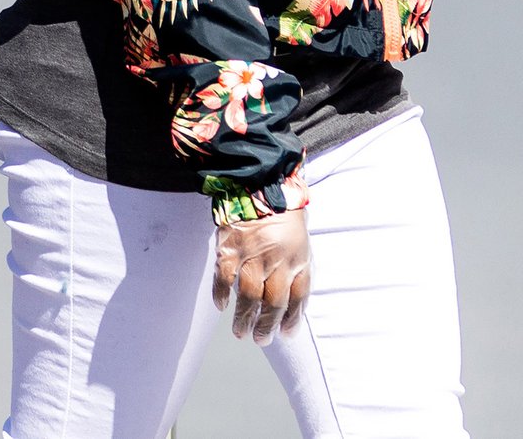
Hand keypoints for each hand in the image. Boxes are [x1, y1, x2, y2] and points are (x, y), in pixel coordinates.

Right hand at [212, 208, 310, 342]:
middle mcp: (277, 260)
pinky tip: (221, 306)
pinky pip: (224, 278)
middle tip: (260, 340)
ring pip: (249, 298)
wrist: (260, 182)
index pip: (297, 297)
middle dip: (267, 327)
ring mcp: (252, 255)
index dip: (292, 319)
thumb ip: (297, 268)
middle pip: (273, 303)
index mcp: (297, 258)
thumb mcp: (300, 240)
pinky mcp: (229, 248)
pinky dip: (221, 294)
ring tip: (240, 333)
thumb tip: (292, 299)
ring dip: (244, 319)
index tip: (286, 334)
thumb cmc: (283, 214)